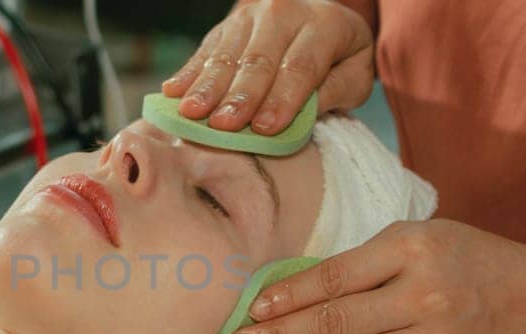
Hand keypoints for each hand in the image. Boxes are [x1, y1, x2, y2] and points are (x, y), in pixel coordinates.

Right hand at [162, 0, 374, 133]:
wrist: (316, 20)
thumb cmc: (338, 57)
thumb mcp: (354, 74)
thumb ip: (333, 92)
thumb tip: (301, 115)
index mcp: (324, 24)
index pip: (300, 66)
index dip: (282, 98)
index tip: (265, 128)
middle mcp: (284, 12)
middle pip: (259, 59)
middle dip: (240, 95)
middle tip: (223, 125)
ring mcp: (251, 16)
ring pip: (227, 54)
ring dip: (207, 87)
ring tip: (192, 113)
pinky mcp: (226, 25)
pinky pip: (205, 50)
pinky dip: (188, 73)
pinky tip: (172, 92)